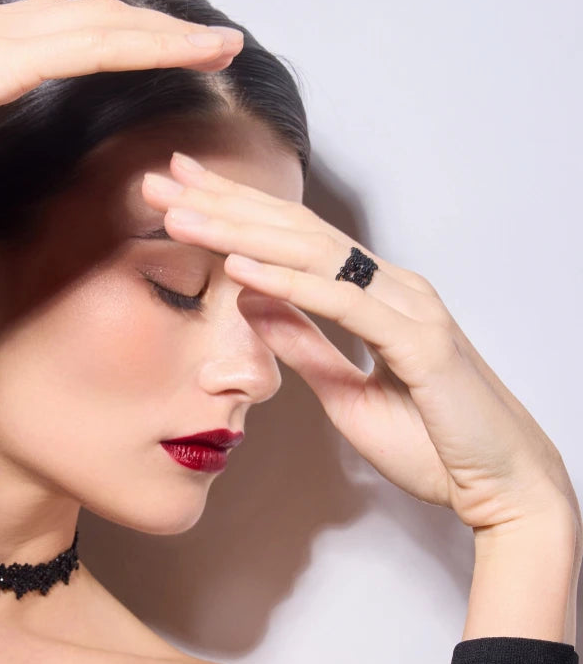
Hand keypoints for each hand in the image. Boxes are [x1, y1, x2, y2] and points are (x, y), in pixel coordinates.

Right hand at [0, 0, 242, 174]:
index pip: (63, 24)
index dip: (113, 30)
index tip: (152, 43)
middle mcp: (2, 23)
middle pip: (101, 18)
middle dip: (158, 30)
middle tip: (212, 41)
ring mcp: (9, 37)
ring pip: (113, 26)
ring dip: (174, 35)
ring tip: (224, 44)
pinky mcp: (13, 61)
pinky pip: (103, 48)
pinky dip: (156, 48)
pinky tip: (193, 54)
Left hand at [143, 153, 580, 535]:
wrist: (501, 487)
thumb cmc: (434, 443)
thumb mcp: (344, 392)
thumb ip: (303, 343)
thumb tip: (253, 301)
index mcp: (375, 296)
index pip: (293, 241)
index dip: (235, 213)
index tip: (178, 194)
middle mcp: (392, 287)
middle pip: (295, 230)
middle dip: (225, 201)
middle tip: (161, 176)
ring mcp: (408, 307)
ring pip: (312, 254)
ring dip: (240, 231)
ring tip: (180, 212)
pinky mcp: (419, 341)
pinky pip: (343, 304)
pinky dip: (289, 283)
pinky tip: (239, 269)